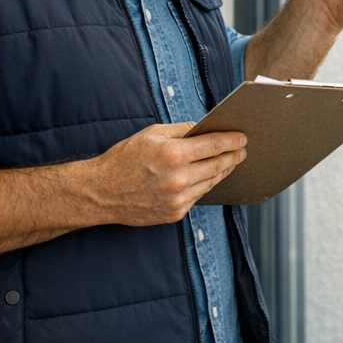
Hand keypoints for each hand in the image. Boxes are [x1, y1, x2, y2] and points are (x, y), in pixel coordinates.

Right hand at [0, 123, 249, 260]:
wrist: (100, 193)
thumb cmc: (123, 159)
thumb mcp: (151, 134)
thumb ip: (181, 131)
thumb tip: (205, 128)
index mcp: (174, 154)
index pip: (215, 145)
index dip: (233, 140)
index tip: (242, 137)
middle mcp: (179, 178)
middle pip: (219, 165)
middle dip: (233, 156)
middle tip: (243, 150)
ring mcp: (179, 198)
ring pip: (212, 182)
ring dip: (223, 171)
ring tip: (230, 162)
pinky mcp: (176, 213)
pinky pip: (198, 196)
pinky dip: (205, 185)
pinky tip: (210, 177)